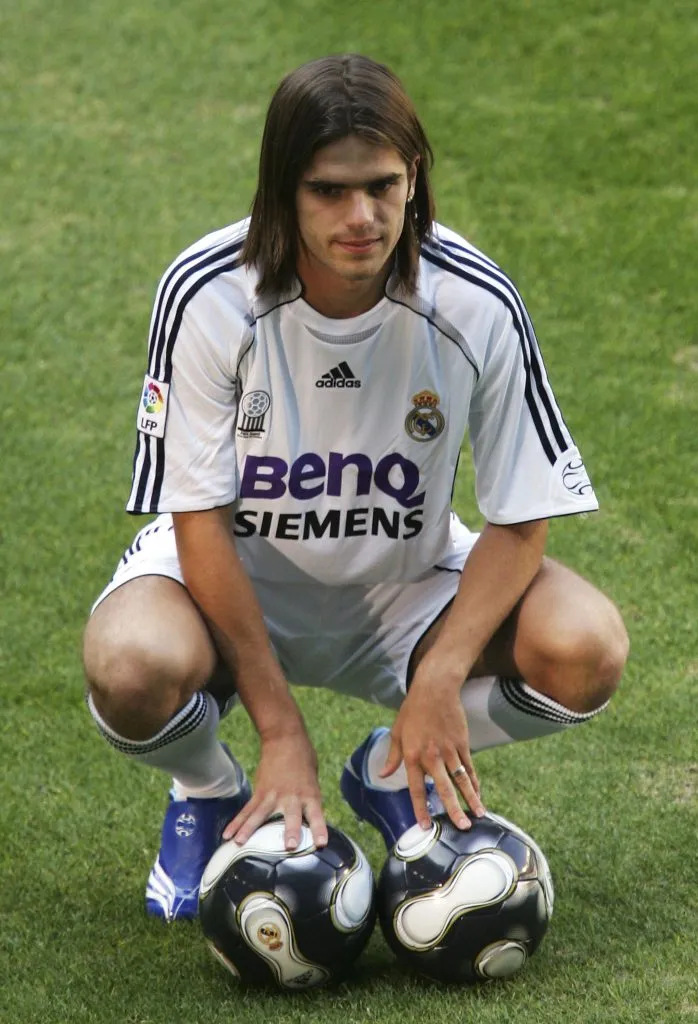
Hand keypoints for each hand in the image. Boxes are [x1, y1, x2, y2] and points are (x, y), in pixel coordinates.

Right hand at [222, 728, 327, 850]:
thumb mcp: (313, 781)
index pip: (316, 814)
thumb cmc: (304, 760)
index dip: (319, 829)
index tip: (320, 844)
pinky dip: (237, 823)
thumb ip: (309, 801)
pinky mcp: (260, 792)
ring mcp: (273, 795)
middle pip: (291, 816)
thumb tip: (308, 822)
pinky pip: (247, 810)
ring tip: (240, 843)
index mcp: (310, 794)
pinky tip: (227, 835)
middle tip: (289, 846)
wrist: (285, 739)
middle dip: (290, 831)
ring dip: (250, 830)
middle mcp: (292, 797)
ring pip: (261, 815)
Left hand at [380, 681, 484, 830]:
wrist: (435, 690)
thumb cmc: (413, 710)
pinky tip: (478, 794)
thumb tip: (383, 775)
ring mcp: (449, 751)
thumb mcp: (397, 731)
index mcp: (413, 756)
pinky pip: (469, 767)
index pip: (416, 789)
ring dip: (471, 799)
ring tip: (478, 816)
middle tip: (461, 828)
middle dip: (453, 810)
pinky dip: (474, 782)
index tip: (425, 827)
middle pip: (444, 788)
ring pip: (462, 780)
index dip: (420, 809)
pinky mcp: (462, 744)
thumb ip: (392, 756)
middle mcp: (432, 757)